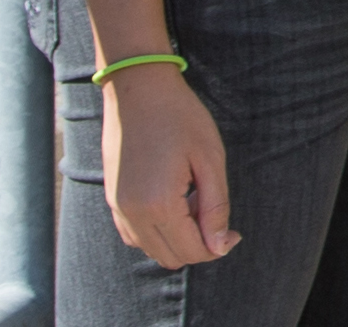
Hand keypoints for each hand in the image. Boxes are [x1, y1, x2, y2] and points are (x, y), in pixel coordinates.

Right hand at [101, 64, 238, 268]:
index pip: (190, 250)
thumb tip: (221, 246)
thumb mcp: (210, 160)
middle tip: (214, 211)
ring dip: (177, 237)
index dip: (217, 247)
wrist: (139, 89)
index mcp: (158, 204)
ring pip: (150, 248)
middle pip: (169, 257)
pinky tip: (174, 198)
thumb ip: (215, 208)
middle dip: (198, 244)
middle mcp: (131, 213)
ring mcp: (116, 207)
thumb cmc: (180, 118)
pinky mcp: (111, 200)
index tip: (236, 232)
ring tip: (194, 199)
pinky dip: (157, 229)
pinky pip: (134, 234)